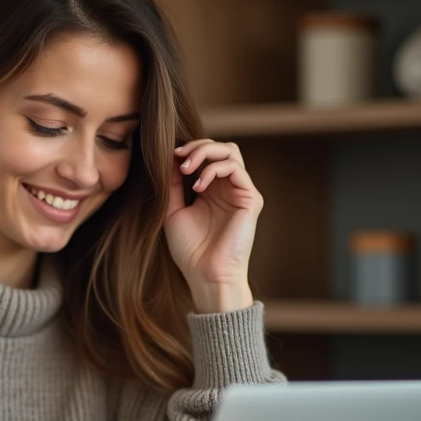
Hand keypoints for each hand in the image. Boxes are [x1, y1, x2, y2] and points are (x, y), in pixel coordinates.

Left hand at [165, 139, 263, 312]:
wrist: (206, 274)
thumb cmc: (190, 250)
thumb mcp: (173, 210)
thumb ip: (173, 184)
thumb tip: (170, 158)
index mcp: (212, 190)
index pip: (207, 156)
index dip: (190, 149)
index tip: (170, 155)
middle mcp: (229, 188)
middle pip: (222, 148)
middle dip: (198, 146)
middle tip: (179, 156)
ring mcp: (241, 192)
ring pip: (231, 152)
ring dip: (206, 153)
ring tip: (187, 168)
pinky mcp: (250, 199)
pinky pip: (235, 169)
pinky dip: (214, 169)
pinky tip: (198, 186)